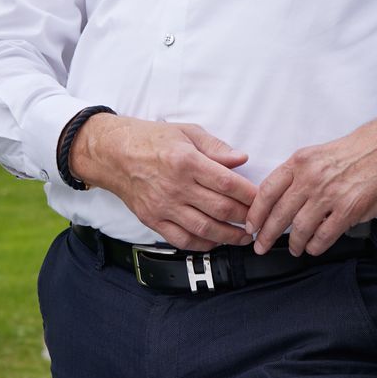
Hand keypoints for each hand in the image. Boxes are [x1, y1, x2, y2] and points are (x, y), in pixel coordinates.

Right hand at [70, 115, 257, 250]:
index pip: (227, 183)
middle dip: (245, 218)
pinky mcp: (153, 220)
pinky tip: (215, 242)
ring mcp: (163, 206)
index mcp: (186, 161)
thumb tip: (241, 158)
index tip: (263, 199)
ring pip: (204, 229)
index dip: (250, 195)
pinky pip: (181, 240)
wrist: (113, 154)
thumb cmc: (151, 140)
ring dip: (229, 236)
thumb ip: (216, 147)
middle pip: (220, 209)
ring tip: (244, 236)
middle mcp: (175, 187)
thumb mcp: (187, 132)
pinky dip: (202, 245)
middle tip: (259, 220)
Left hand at [247, 101, 376, 255]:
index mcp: (300, 162)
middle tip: (261, 246)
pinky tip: (315, 247)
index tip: (251, 225)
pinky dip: (316, 246)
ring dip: (294, 244)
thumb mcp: (319, 154)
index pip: (267, 190)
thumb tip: (285, 202)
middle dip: (266, 235)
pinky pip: (323, 236)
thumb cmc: (358, 151)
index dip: (255, 212)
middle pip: (278, 213)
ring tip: (295, 249)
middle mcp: (310, 178)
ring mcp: (328, 195)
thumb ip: (300, 176)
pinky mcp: (347, 210)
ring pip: (299, 229)